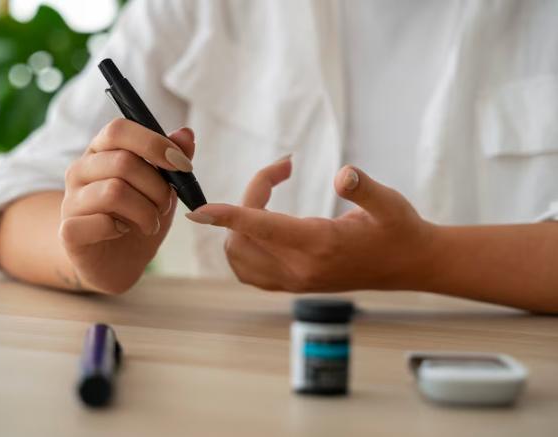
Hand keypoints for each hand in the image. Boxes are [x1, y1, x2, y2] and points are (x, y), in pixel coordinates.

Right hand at [60, 119, 194, 292]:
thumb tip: (186, 134)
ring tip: (151, 224)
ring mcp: (70, 200)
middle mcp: (80, 170)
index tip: (182, 165)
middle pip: (123, 162)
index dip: (154, 143)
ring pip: (114, 191)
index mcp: (102, 151)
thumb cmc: (138, 217)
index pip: (119, 129)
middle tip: (165, 206)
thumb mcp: (162, 186)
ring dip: (146, 212)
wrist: (117, 262)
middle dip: (157, 187)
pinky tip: (123, 232)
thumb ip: (172, 160)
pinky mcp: (68, 231)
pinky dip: (121, 229)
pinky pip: (99, 222)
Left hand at [186, 156, 436, 291]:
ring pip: (239, 257)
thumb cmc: (398, 229)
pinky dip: (242, 246)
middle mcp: (300, 269)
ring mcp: (294, 282)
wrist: (410, 265)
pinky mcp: (292, 286)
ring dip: (240, 225)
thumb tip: (342, 174)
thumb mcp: (389, 203)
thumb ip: (363, 188)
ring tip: (270, 199)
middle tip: (280, 174)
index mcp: (320, 245)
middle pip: (243, 236)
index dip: (229, 215)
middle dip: (247, 200)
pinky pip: (248, 271)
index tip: (200, 209)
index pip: (262, 228)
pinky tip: (263, 224)